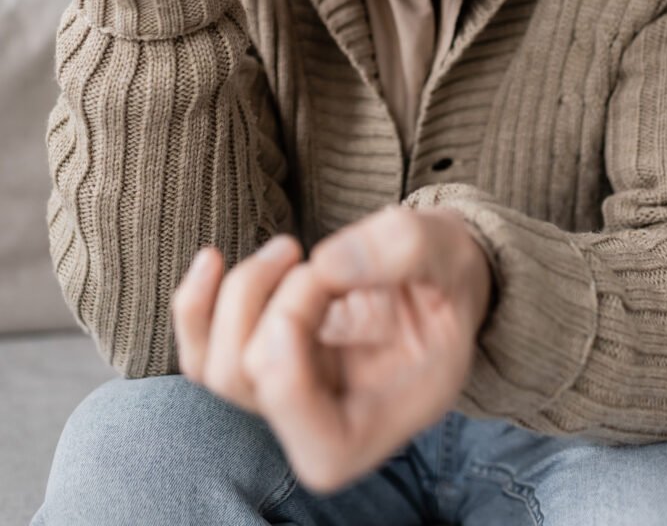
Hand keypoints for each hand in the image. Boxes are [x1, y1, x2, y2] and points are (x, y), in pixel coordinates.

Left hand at [172, 205, 492, 492]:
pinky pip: (202, 354)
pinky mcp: (263, 360)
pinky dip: (195, 305)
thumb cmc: (445, 271)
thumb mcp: (447, 252)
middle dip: (271, 298)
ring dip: (239, 293)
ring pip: (215, 369)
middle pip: (251, 385)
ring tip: (288, 249)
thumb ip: (402, 251)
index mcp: (387, 420)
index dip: (291, 358)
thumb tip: (327, 262)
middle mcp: (328, 422)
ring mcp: (289, 394)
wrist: (434, 270)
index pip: (317, 443)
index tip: (319, 278)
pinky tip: (212, 259)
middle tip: (310, 253)